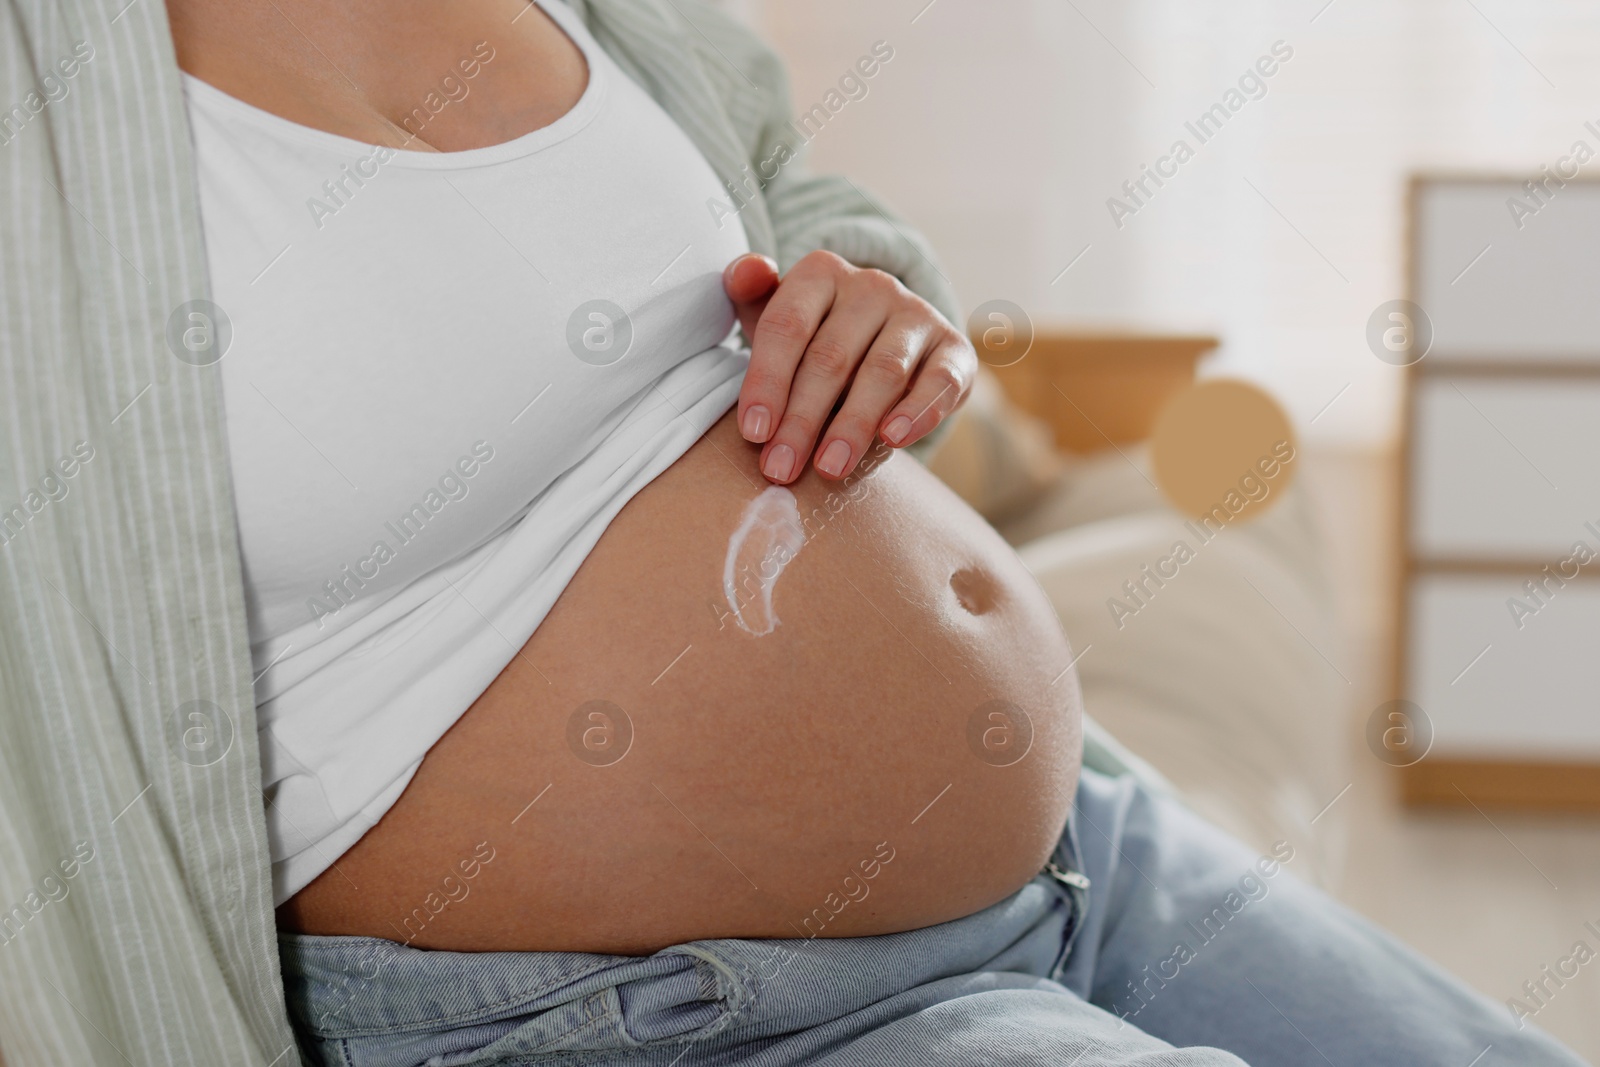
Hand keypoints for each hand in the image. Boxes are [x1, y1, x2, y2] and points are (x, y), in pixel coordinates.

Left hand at [723, 250, 975, 483]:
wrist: (887, 343)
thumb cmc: (817, 337)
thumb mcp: (779, 318)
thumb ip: (751, 296)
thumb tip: (745, 273)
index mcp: (821, 273)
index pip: (787, 326)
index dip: (767, 382)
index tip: (753, 433)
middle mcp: (872, 286)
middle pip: (830, 356)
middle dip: (802, 419)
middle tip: (781, 468)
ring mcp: (917, 314)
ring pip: (882, 372)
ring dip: (853, 426)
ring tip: (829, 468)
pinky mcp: (953, 349)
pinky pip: (940, 382)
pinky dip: (918, 412)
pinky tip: (893, 440)